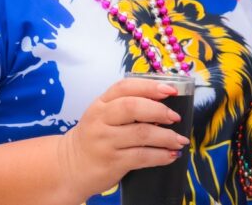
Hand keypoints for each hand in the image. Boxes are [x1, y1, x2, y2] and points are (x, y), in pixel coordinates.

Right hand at [57, 78, 189, 198]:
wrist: (71, 165)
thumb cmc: (96, 136)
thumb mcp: (104, 115)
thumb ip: (128, 105)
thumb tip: (166, 102)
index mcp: (101, 103)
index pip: (125, 86)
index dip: (150, 86)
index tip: (171, 90)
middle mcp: (101, 119)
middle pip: (133, 107)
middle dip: (159, 110)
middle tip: (175, 117)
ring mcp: (105, 141)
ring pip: (141, 134)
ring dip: (166, 137)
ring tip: (180, 140)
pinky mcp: (112, 162)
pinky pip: (142, 157)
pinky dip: (160, 156)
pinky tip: (171, 155)